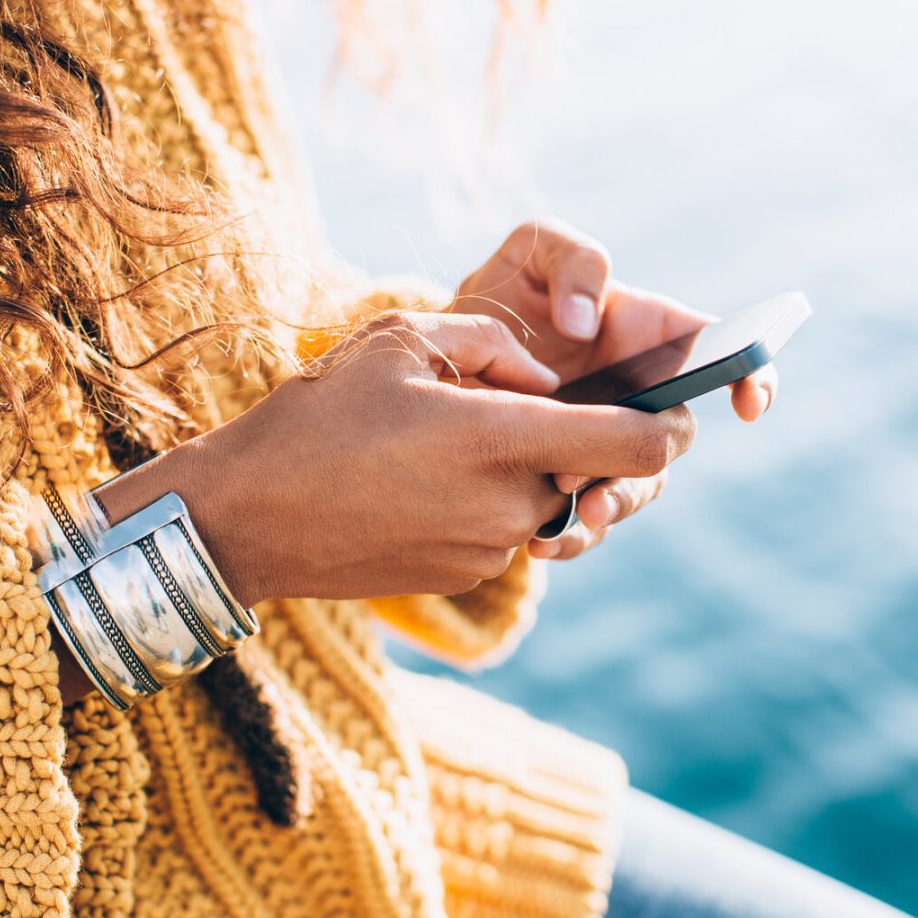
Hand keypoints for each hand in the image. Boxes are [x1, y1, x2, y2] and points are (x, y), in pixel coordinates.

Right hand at [94, 312, 695, 602]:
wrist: (247, 519)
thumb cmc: (317, 418)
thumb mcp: (401, 341)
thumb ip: (495, 346)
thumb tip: (545, 377)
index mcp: (505, 441)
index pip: (640, 445)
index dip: (670, 422)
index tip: (669, 404)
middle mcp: (512, 507)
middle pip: (594, 473)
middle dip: (575, 439)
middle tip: (517, 407)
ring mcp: (489, 551)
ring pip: (548, 501)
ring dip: (526, 469)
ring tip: (449, 441)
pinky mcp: (465, 577)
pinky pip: (508, 530)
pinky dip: (491, 501)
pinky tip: (425, 479)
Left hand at [453, 218, 778, 560]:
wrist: (442, 356)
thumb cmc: (504, 293)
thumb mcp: (532, 253)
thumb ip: (573, 260)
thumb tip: (585, 322)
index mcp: (649, 336)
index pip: (719, 354)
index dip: (753, 375)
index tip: (747, 404)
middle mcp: (638, 397)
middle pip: (672, 440)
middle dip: (648, 460)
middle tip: (602, 468)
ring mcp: (606, 443)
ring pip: (636, 488)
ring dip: (613, 506)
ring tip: (574, 515)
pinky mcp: (569, 480)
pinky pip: (587, 522)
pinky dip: (571, 537)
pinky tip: (539, 542)